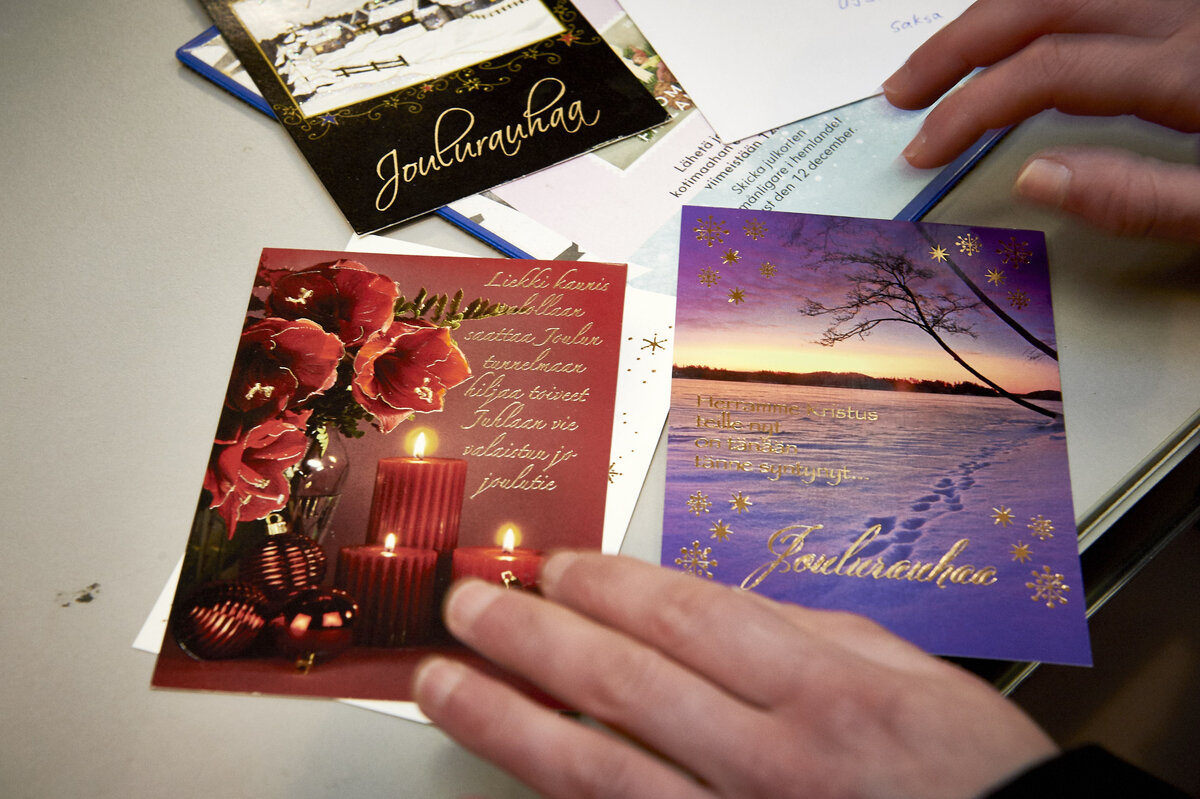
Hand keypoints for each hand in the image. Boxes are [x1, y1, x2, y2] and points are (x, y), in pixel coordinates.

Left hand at [413, 552, 1056, 798]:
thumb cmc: (971, 779)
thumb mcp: (913, 675)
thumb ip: (809, 632)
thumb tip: (711, 606)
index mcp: (824, 694)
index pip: (683, 619)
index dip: (604, 586)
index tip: (552, 566)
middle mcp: (770, 765)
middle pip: (619, 685)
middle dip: (528, 637)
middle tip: (466, 606)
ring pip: (595, 771)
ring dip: (505, 720)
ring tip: (441, 684)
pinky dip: (560, 797)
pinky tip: (511, 768)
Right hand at [883, 0, 1199, 240]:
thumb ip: (1142, 199)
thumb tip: (1036, 181)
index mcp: (1189, 71)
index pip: (1049, 70)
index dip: (971, 107)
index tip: (924, 149)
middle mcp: (1184, 17)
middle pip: (1043, 5)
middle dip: (958, 47)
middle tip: (905, 90)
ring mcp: (1187, 4)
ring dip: (990, 20)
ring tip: (943, 60)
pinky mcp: (1189, 9)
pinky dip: (1035, 11)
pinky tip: (1009, 37)